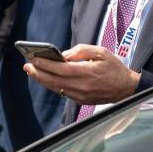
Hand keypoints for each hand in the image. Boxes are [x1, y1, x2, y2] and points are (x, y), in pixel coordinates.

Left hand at [23, 44, 140, 104]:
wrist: (126, 89)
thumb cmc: (114, 67)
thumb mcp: (101, 52)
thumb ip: (81, 51)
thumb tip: (63, 55)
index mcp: (87, 72)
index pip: (61, 69)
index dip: (45, 64)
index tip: (34, 58)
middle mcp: (82, 86)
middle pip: (54, 80)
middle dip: (38, 73)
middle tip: (27, 65)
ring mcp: (80, 95)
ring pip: (56, 88)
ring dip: (42, 79)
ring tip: (32, 71)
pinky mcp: (81, 100)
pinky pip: (62, 92)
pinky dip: (52, 85)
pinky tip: (46, 78)